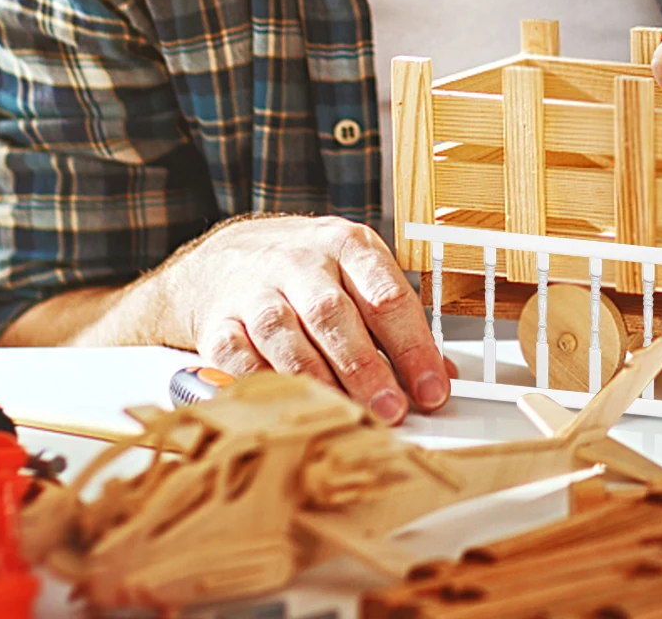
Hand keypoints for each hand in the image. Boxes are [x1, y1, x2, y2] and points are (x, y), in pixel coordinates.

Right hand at [165, 214, 451, 421]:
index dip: (413, 346)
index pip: (387, 295)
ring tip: (346, 415)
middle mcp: (301, 262)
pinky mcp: (219, 322)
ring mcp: (255, 290)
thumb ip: (398, 323)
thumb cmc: (310, 271)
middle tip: (392, 410)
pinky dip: (262, 384)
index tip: (432, 389)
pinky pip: (237, 356)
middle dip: (366, 368)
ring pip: (283, 334)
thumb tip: (442, 376)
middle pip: (333, 314)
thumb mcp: (359, 275)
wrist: (232, 255)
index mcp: (347, 245)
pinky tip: (289, 406)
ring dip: (317, 379)